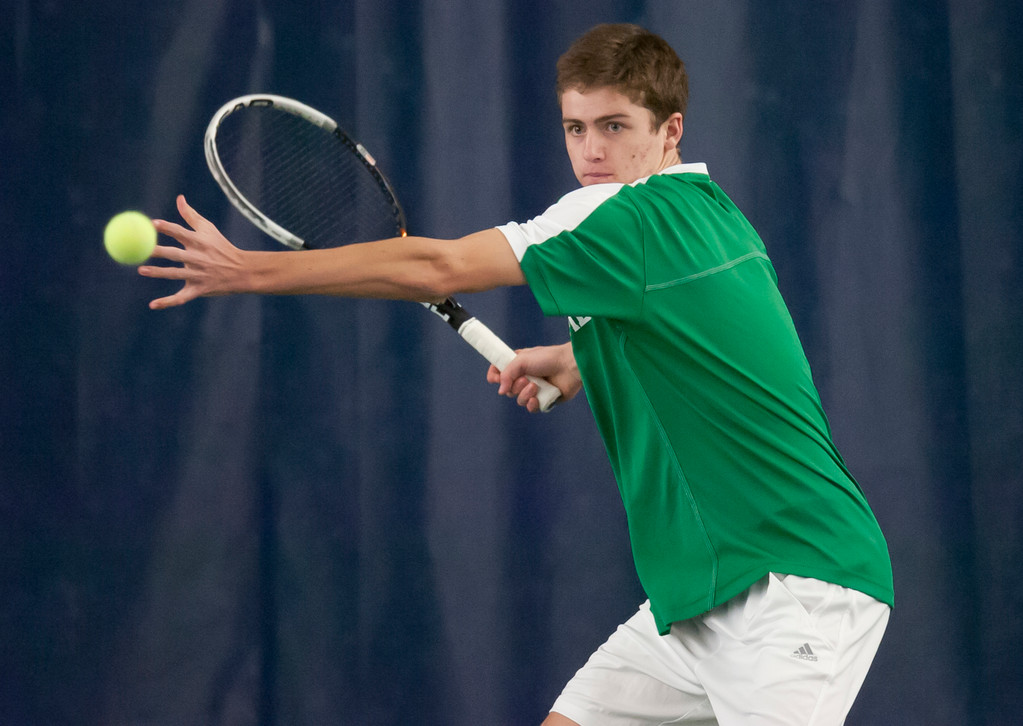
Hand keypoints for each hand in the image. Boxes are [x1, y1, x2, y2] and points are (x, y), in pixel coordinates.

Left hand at [140, 195, 248, 309]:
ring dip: (158, 273)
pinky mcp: (199, 289)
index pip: (181, 233)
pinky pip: (181, 297)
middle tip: (141, 249)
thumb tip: (179, 198)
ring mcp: (198, 275)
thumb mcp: (209, 229)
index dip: (167, 228)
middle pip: (175, 254)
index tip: (153, 224)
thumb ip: (191, 215)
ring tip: (141, 270)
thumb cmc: (221, 247)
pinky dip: (168, 302)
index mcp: (200, 242)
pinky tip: (153, 304)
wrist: (241, 271)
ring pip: (175, 274)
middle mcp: (198, 258)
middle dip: (158, 251)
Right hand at [487, 342, 581, 412]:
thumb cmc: (547, 358)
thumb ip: (507, 374)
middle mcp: (525, 377)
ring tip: (535, 386)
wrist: (569, 366)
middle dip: (515, 386)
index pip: (499, 372)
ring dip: (524, 394)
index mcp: (518, 365)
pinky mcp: (544, 400)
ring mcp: (535, 390)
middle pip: (508, 390)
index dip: (494, 376)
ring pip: (519, 400)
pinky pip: (531, 408)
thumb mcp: (521, 359)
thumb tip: (500, 391)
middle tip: (526, 379)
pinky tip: (536, 398)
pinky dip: (532, 404)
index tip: (495, 379)